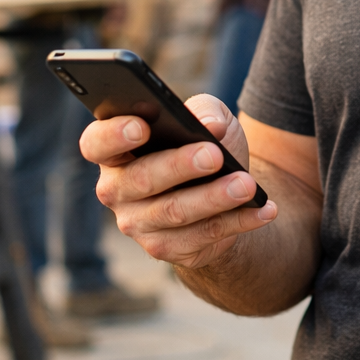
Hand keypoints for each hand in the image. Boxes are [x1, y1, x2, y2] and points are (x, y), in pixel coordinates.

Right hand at [80, 94, 276, 269]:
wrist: (221, 191)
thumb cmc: (204, 144)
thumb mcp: (208, 118)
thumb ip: (205, 110)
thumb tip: (209, 125)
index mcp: (115, 150)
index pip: (96, 143)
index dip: (113, 135)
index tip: (141, 126)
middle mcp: (116, 189)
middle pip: (140, 179)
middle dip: (179, 166)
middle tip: (214, 155)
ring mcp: (137, 223)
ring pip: (174, 212)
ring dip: (214, 198)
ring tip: (247, 185)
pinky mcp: (165, 248)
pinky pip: (201, 237)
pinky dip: (237, 222)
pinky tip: (263, 209)